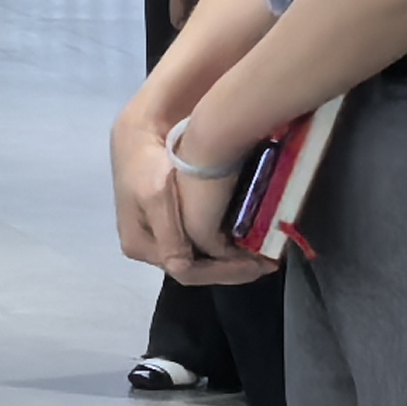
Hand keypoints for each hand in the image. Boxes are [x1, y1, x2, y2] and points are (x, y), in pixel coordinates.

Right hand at [111, 112, 272, 286]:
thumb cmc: (147, 162)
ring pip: (200, 257)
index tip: (257, 264)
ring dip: (231, 258)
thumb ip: (170, 235)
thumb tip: (182, 269)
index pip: (187, 273)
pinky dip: (226, 243)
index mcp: (140, 245)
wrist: (139, 132)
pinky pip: (201, 242)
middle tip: (268, 261)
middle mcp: (149, 247)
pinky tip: (246, 239)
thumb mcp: (155, 197)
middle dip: (232, 267)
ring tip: (262, 253)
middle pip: (196, 268)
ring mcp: (160, 235)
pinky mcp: (171, 223)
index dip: (224, 272)